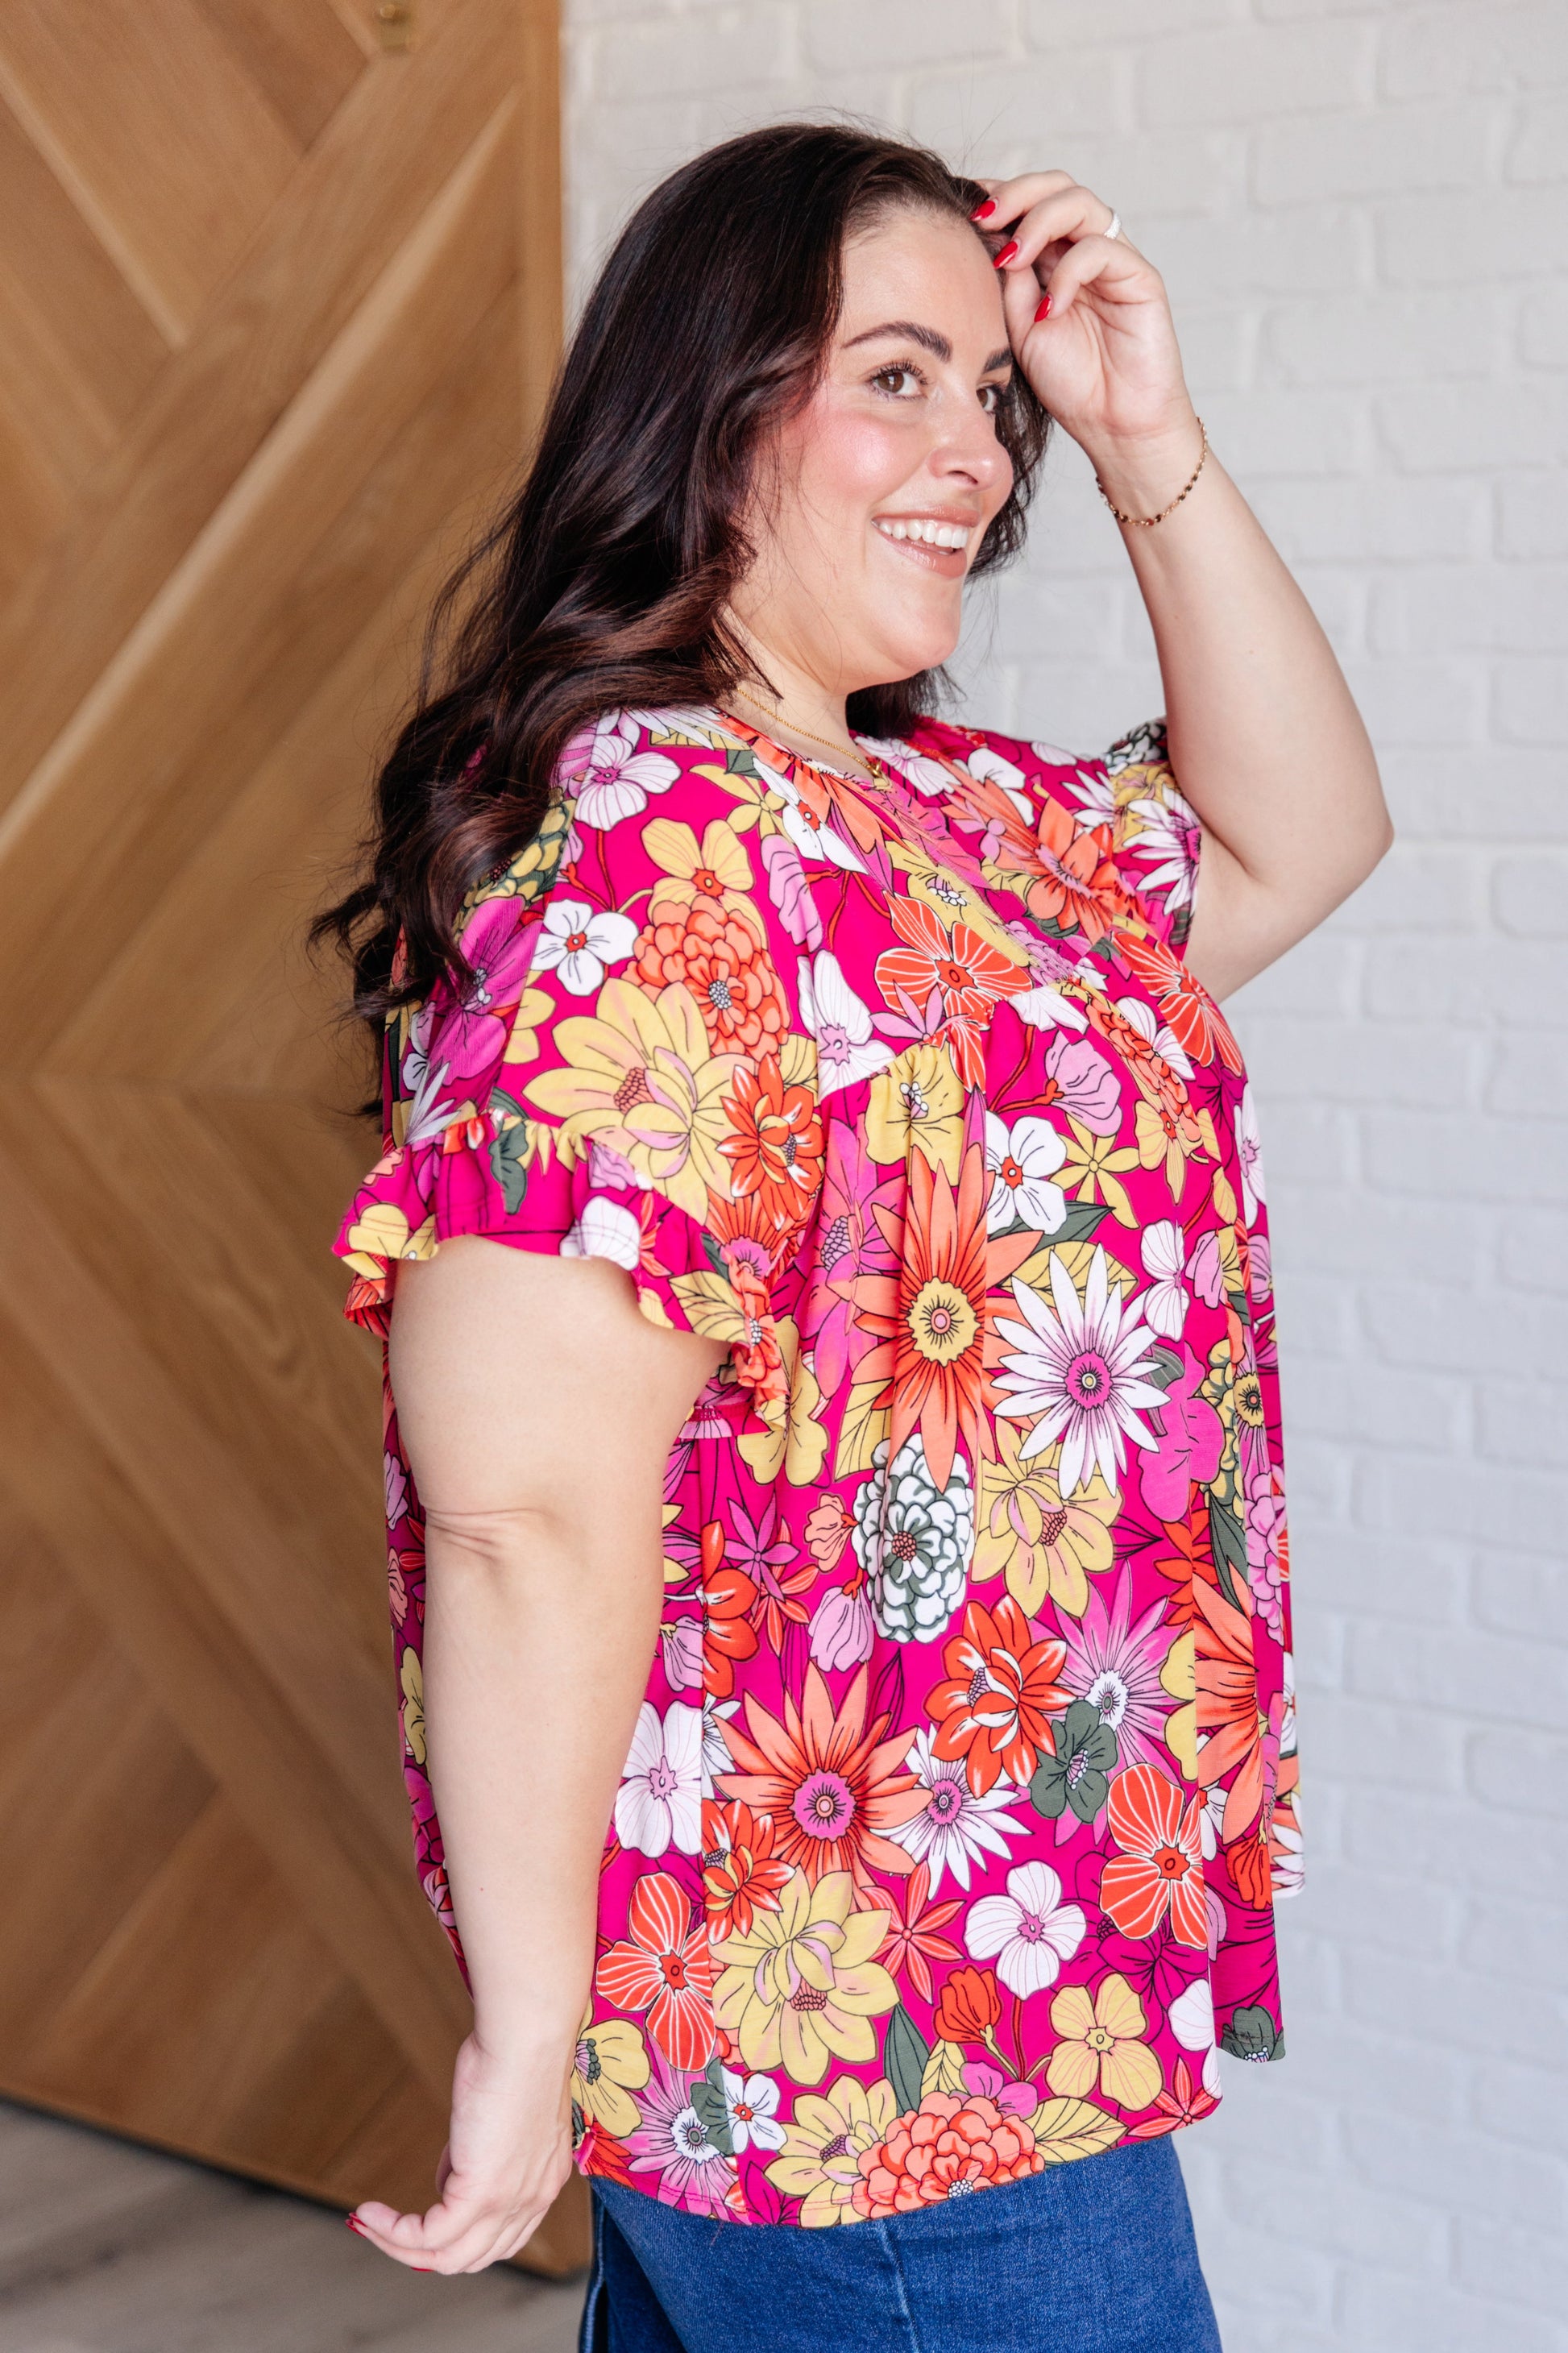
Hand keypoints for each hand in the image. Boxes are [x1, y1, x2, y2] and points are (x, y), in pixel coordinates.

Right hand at [347, 2029, 573, 2273]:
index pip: (503, 2238)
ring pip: (448, 2258)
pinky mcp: (482, 2194)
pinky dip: (392, 2232)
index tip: (426, 2217)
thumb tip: (451, 2173)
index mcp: (544, 2181)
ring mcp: (509, 2202)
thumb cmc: (514, 2057)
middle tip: (388, 2231)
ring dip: (400, 2248)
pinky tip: (369, 2213)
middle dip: (425, 2252)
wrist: (526, 2039)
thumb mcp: (499, 2114)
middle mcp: (533, 2200)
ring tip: (370, 2225)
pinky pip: (427, 2236)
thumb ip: (480, 2152)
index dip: (462, 2236)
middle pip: (474, 2258)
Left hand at [976, 172, 1200, 502]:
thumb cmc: (1070, 383)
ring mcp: (1115, 259)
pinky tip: (1049, 308)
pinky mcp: (1141, 277)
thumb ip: (1008, 284)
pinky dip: (1067, 272)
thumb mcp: (1019, 329)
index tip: (960, 210)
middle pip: (1057, 185)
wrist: (1113, 427)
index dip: (997, 197)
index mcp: (1054, 256)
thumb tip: (986, 239)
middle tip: (983, 218)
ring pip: (1081, 203)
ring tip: (1011, 258)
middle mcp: (1085, 248)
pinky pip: (1101, 249)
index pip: (1029, 203)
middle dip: (1016, 193)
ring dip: (1038, 222)